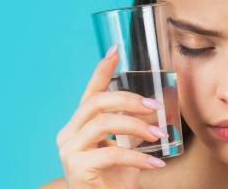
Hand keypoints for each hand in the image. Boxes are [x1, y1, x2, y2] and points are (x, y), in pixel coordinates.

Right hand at [56, 46, 169, 188]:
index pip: (89, 93)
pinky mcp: (77, 168)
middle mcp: (68, 134)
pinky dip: (138, 158)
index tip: (116, 51)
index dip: (102, 70)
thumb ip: (132, 128)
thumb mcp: (126, 148)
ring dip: (137, 127)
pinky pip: (111, 153)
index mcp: (78, 126)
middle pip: (96, 102)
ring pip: (104, 123)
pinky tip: (155, 164)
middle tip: (156, 106)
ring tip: (159, 135)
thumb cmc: (115, 180)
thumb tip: (158, 106)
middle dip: (128, 99)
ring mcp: (69, 151)